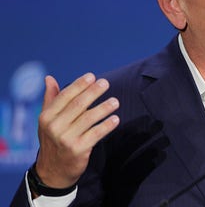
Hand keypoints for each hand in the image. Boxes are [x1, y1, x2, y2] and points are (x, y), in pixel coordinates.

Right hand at [34, 73, 119, 191]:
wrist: (53, 171)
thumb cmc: (53, 140)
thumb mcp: (47, 120)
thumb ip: (51, 99)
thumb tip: (49, 78)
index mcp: (46, 117)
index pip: (64, 96)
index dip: (79, 85)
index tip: (92, 76)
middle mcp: (54, 127)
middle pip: (78, 105)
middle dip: (93, 92)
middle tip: (105, 83)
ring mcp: (66, 139)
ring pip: (88, 118)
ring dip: (104, 108)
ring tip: (115, 101)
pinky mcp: (78, 150)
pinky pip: (96, 134)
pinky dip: (106, 126)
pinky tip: (115, 119)